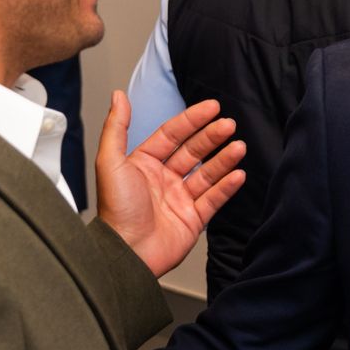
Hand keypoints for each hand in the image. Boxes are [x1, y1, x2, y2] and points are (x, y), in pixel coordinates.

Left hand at [96, 93, 244, 276]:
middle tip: (229, 124)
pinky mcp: (193, 219)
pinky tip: (238, 174)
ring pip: (208, 173)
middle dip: (212, 136)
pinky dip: (227, 186)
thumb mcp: (110, 162)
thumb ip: (116, 127)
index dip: (192, 119)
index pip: (172, 135)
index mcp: (143, 164)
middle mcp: (163, 179)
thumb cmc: (116, 211)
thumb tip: (118, 96)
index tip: (211, 107)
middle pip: (193, 151)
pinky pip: (214, 198)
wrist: (127, 253)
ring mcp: (179, 199)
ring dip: (224, 159)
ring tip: (239, 146)